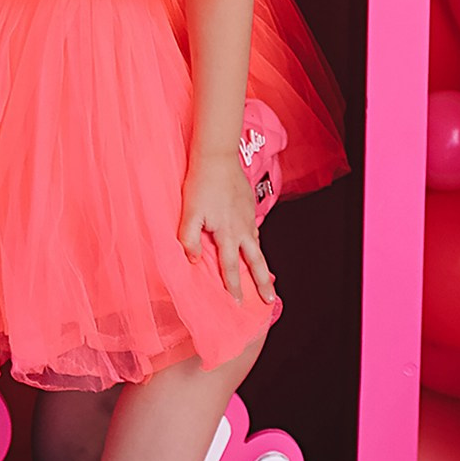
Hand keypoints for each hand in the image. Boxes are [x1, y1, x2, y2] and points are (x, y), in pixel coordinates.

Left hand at [179, 152, 273, 306]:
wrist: (218, 156)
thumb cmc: (201, 183)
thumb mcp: (190, 213)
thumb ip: (190, 238)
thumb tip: (194, 260)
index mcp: (227, 233)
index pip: (230, 267)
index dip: (233, 287)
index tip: (237, 304)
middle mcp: (242, 229)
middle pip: (255, 262)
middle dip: (263, 283)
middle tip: (269, 299)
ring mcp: (249, 217)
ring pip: (258, 246)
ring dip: (262, 264)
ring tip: (266, 278)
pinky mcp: (250, 206)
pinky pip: (255, 230)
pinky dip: (256, 243)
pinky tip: (254, 244)